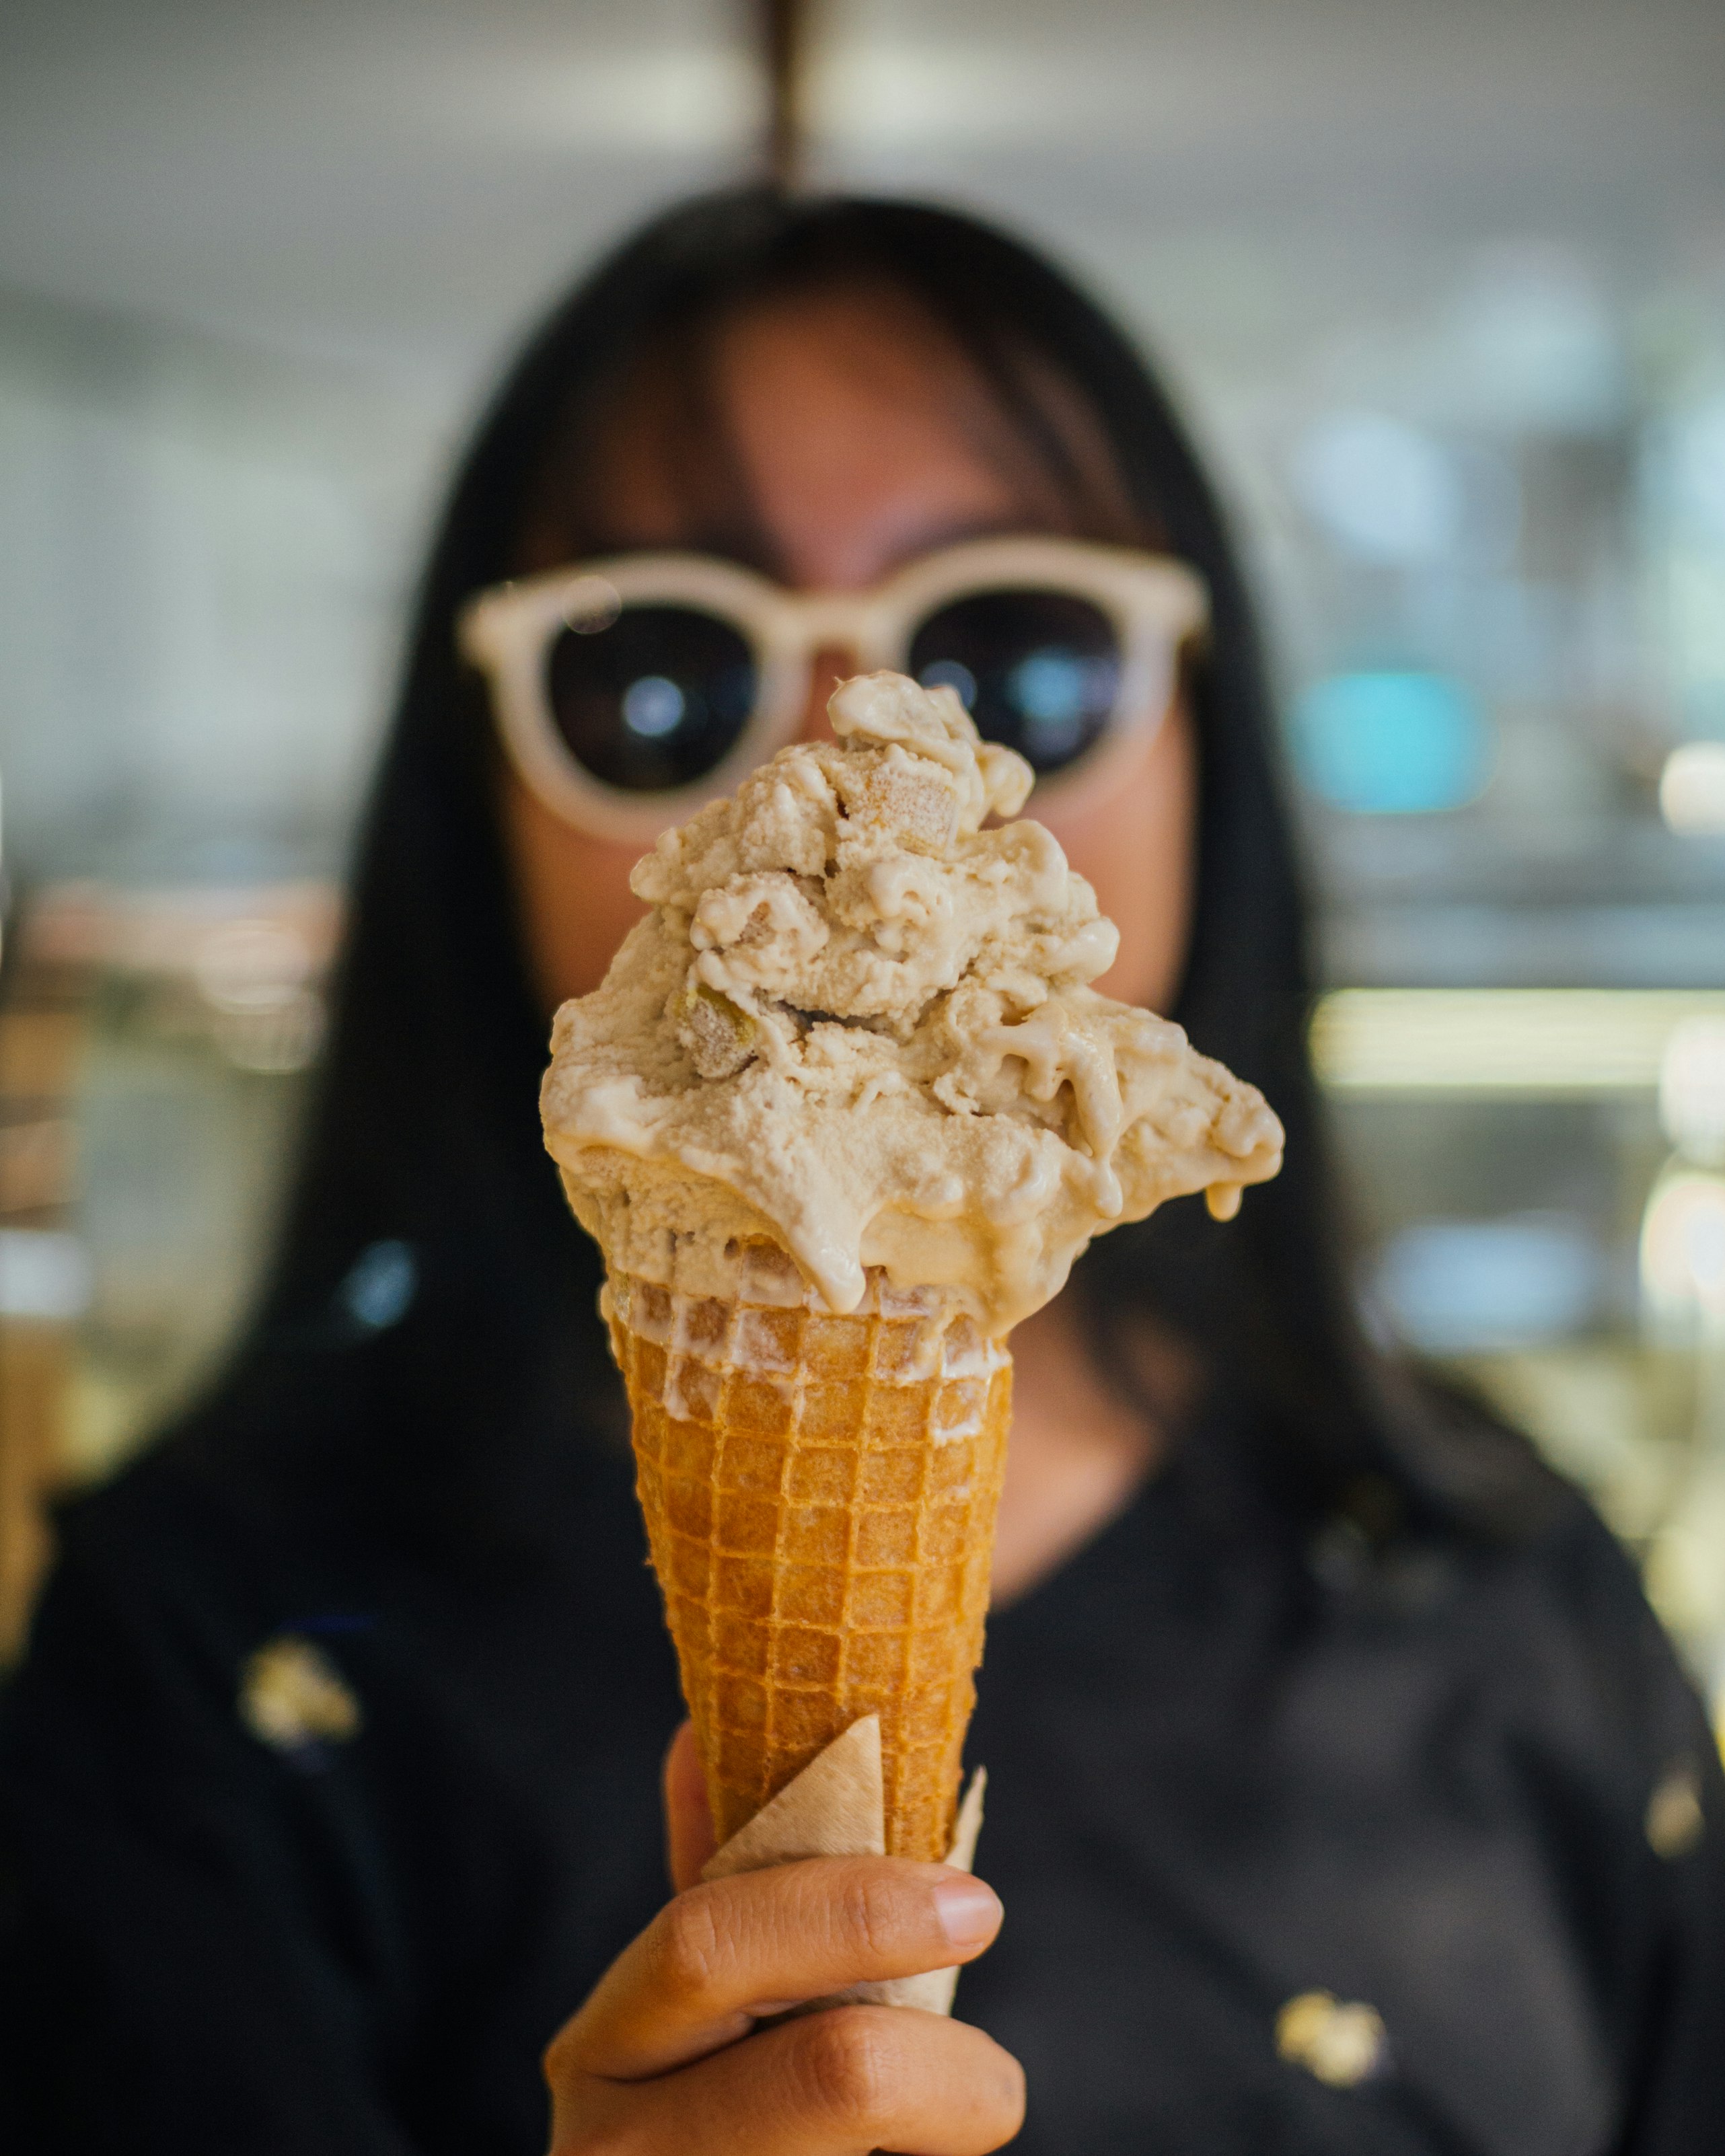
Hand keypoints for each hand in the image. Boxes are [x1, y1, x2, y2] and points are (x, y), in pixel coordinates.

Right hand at [543, 1725, 1023, 2153]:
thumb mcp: (706, 2012)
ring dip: (953, 2131)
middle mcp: (611, 2150)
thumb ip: (720, 1885)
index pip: (712, 1941)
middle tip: (1002, 2068)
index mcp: (610, 2042)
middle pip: (830, 2076)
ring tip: (963, 2126)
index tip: (973, 1900)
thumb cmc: (722, 2119)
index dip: (853, 1908)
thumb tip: (703, 1728)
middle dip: (945, 2060)